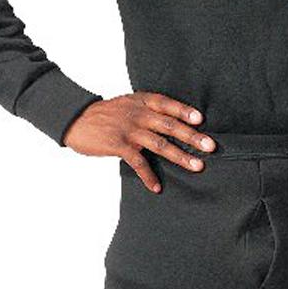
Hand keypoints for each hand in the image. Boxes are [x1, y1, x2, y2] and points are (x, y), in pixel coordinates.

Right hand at [64, 91, 214, 192]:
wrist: (76, 120)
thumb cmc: (107, 114)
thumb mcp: (129, 104)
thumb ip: (149, 109)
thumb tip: (176, 121)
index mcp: (141, 101)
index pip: (166, 104)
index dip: (183, 110)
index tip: (200, 119)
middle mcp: (137, 114)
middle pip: (169, 125)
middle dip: (191, 136)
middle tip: (210, 146)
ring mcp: (128, 130)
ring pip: (159, 144)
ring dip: (180, 156)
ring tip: (196, 166)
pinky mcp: (118, 145)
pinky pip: (137, 162)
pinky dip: (148, 176)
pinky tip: (157, 187)